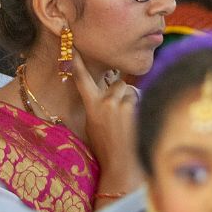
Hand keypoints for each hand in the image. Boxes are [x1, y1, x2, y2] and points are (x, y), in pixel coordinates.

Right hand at [71, 50, 143, 194]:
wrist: (121, 167)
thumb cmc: (107, 148)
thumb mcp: (93, 126)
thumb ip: (97, 107)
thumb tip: (106, 95)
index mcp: (91, 106)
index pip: (81, 78)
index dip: (75, 61)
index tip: (70, 44)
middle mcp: (104, 102)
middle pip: (118, 83)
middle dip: (122, 94)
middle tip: (122, 116)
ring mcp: (119, 104)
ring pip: (131, 92)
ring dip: (132, 102)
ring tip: (129, 124)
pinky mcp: (134, 109)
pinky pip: (141, 100)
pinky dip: (141, 110)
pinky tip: (136, 126)